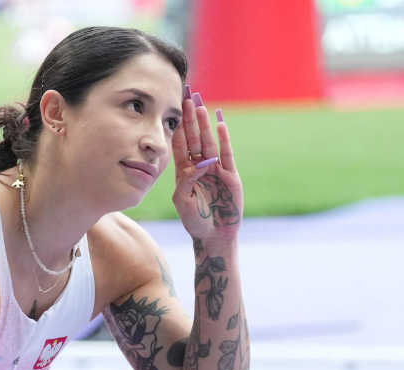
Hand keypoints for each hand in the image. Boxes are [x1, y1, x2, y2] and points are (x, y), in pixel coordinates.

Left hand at [170, 92, 243, 242]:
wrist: (214, 236)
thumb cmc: (195, 220)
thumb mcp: (182, 201)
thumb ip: (185, 182)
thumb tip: (194, 165)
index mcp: (185, 171)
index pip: (180, 144)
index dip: (177, 127)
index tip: (173, 109)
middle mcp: (200, 167)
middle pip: (194, 138)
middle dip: (190, 118)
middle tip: (187, 97)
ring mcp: (216, 169)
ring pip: (209, 142)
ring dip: (205, 125)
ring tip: (200, 106)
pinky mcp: (230, 175)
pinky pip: (227, 154)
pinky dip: (223, 140)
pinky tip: (219, 125)